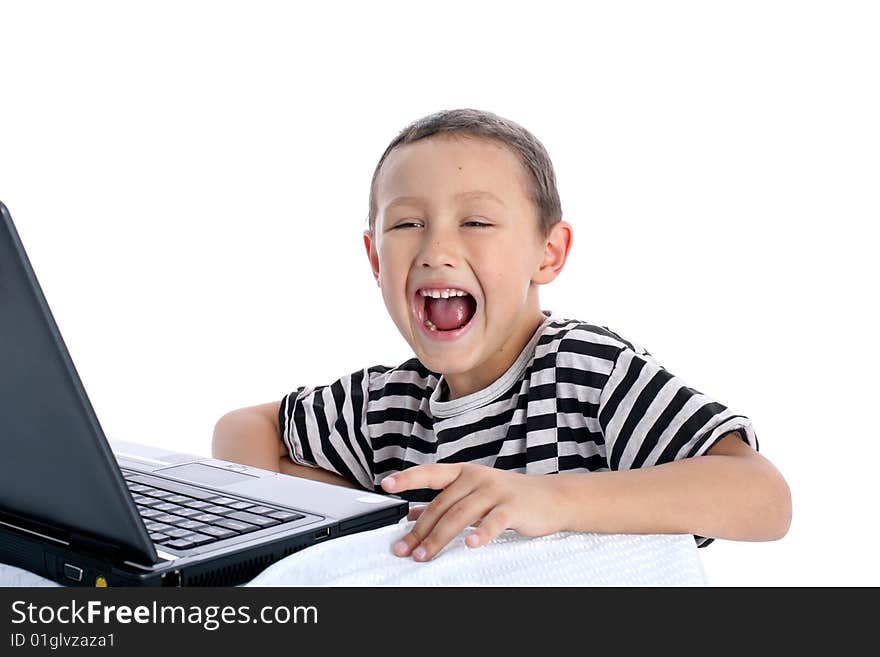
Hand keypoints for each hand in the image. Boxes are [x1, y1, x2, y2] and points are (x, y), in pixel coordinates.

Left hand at [380, 463, 564, 561]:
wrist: (552, 498)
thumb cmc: (508, 496)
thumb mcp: (474, 493)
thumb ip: (445, 502)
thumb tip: (411, 515)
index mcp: (464, 472)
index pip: (430, 473)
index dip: (407, 478)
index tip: (386, 485)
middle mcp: (477, 477)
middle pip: (441, 505)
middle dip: (420, 531)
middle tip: (403, 550)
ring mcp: (495, 490)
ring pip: (460, 515)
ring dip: (439, 538)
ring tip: (423, 556)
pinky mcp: (513, 507)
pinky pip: (493, 521)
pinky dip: (481, 533)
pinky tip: (471, 545)